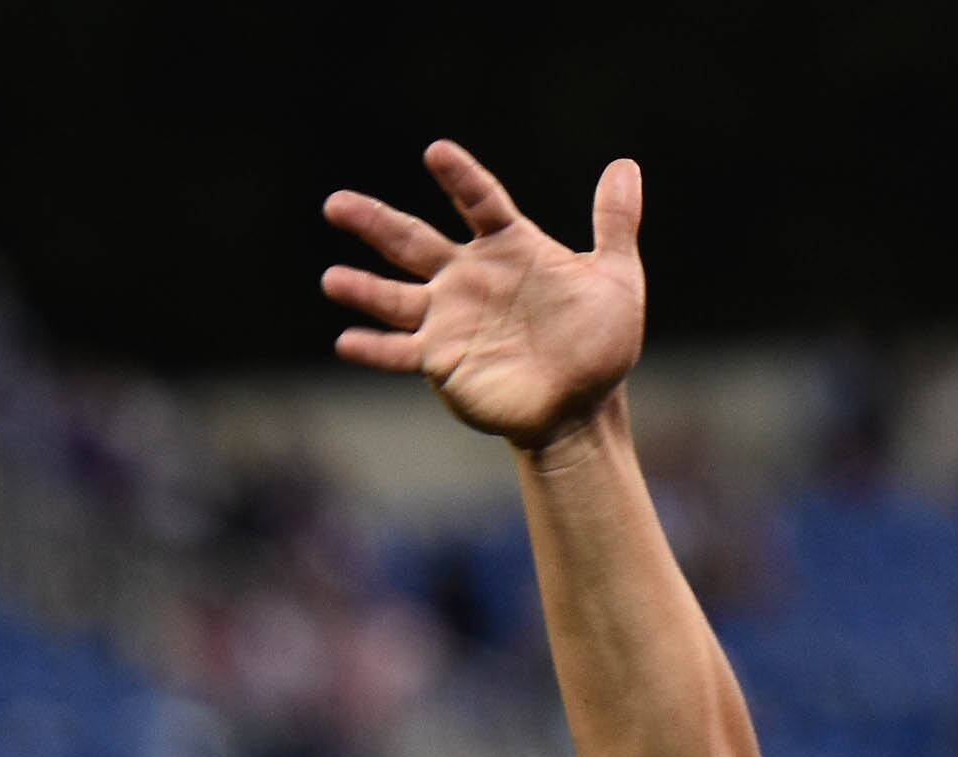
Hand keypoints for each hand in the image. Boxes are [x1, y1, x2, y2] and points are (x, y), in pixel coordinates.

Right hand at [326, 144, 646, 449]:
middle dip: (373, 222)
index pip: (479, 202)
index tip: (436, 153)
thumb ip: (615, 224)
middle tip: (336, 204)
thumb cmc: (598, 340)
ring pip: (394, 297)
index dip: (460, 178)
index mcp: (508, 247)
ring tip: (332, 280)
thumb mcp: (616, 280)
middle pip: (412, 241)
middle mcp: (467, 276)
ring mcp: (449, 318)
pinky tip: (346, 341)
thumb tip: (625, 165)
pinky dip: (375, 349)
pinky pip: (402, 351)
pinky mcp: (442, 359)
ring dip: (362, 289)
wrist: (583, 404)